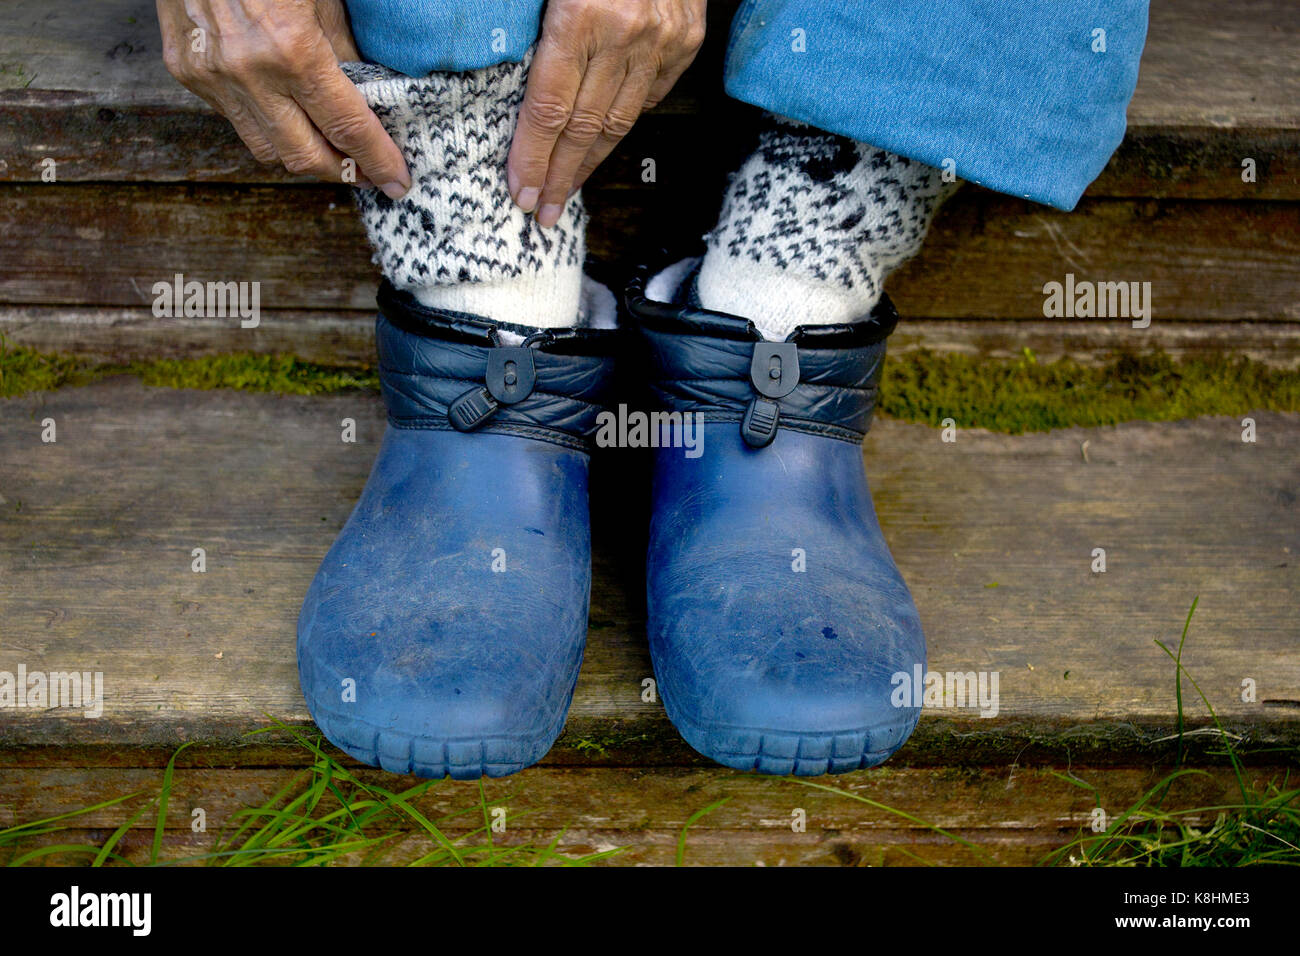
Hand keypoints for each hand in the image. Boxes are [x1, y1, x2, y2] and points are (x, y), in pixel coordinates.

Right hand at [156, 0, 409, 196]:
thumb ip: (345, 53)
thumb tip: (369, 100)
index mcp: (293, 49)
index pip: (348, 128)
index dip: (378, 161)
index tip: (399, 182)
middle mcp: (249, 72)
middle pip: (304, 158)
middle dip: (343, 172)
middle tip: (368, 172)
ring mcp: (211, 75)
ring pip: (265, 149)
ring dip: (301, 155)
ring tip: (329, 149)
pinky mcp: (185, 70)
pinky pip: (234, 119)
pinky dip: (265, 124)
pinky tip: (284, 111)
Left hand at [507, 0, 705, 226]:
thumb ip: (539, 27)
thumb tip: (521, 90)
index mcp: (581, 14)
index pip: (549, 107)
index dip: (532, 157)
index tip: (521, 192)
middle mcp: (624, 34)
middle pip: (583, 126)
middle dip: (559, 175)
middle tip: (543, 211)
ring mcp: (661, 39)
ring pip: (620, 118)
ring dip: (590, 161)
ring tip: (567, 188)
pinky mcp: (686, 39)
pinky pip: (652, 92)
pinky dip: (626, 116)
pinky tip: (605, 137)